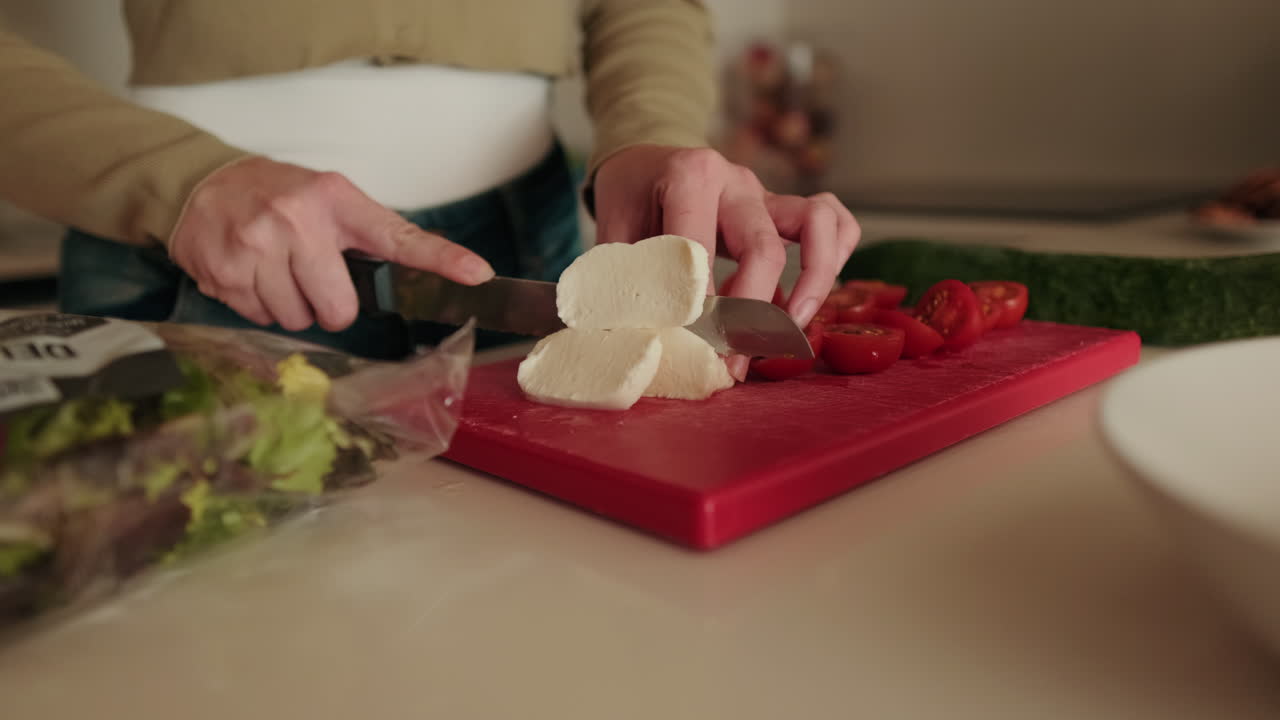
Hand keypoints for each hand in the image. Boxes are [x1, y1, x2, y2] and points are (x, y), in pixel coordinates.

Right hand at [168, 156, 493, 331]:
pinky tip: (251, 274)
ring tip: (278, 270)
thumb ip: (369, 234)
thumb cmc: (280, 195)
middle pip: (339, 310)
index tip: (478, 274)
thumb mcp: (331, 198)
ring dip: (291, 306)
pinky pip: (258, 318)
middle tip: (313, 278)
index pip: (398, 237)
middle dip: (330, 306)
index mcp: (335, 201)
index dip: (441, 259)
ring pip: (296, 320)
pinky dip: (258, 305)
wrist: (202, 181)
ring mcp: (255, 249)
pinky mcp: (222, 272)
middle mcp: (295, 222)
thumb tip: (419, 272)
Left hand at [592, 145, 859, 376]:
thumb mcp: (613, 231)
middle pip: (764, 248)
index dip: (700, 303)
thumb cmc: (629, 198)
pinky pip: (834, 222)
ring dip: (814, 284)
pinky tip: (804, 302)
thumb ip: (628, 277)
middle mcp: (736, 181)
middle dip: (752, 313)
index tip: (696, 346)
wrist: (643, 163)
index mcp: (690, 175)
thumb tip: (643, 337)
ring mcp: (766, 193)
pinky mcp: (784, 209)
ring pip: (818, 224)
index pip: (703, 247)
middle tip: (732, 359)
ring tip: (788, 331)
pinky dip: (833, 260)